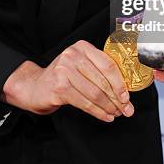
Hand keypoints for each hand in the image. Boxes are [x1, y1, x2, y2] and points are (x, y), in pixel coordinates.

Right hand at [2, 40, 133, 122]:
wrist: (35, 86)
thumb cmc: (63, 77)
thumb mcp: (80, 65)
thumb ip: (99, 70)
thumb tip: (123, 88)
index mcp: (82, 47)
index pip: (108, 64)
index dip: (120, 82)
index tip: (127, 96)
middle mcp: (73, 56)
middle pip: (102, 80)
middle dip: (117, 98)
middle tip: (126, 109)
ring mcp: (64, 71)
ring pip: (95, 93)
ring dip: (108, 107)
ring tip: (116, 113)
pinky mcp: (59, 87)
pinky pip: (84, 103)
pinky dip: (97, 112)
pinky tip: (104, 116)